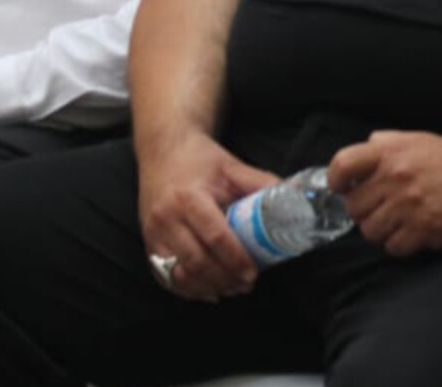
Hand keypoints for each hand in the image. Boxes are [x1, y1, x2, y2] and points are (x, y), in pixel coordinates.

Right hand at [136, 129, 277, 301]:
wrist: (162, 151)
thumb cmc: (200, 160)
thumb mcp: (232, 166)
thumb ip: (260, 183)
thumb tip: (293, 200)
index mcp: (188, 197)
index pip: (215, 236)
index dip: (236, 259)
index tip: (253, 272)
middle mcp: (166, 217)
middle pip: (196, 261)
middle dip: (225, 279)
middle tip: (247, 284)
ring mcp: (153, 232)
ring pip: (180, 274)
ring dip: (208, 287)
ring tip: (232, 288)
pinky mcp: (148, 242)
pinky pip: (165, 276)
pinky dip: (187, 289)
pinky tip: (208, 290)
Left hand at [329, 131, 441, 256]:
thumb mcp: (416, 139)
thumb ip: (386, 143)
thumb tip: (363, 147)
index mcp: (390, 153)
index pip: (343, 165)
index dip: (335, 180)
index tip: (340, 187)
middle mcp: (395, 178)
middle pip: (354, 206)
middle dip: (362, 210)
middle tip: (378, 208)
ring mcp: (408, 206)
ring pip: (370, 231)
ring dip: (379, 229)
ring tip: (395, 222)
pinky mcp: (423, 230)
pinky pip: (392, 247)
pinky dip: (398, 243)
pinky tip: (410, 233)